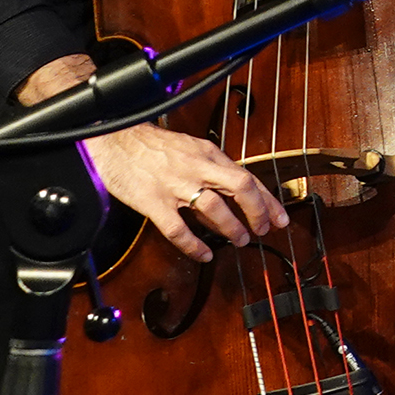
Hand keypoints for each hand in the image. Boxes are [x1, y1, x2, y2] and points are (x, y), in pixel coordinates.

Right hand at [14, 55, 288, 262]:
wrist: (114, 139)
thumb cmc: (152, 146)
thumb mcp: (190, 149)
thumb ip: (211, 169)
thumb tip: (234, 193)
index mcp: (208, 154)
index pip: (248, 176)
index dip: (268, 199)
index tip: (280, 217)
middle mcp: (197, 167)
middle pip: (241, 186)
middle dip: (258, 210)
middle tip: (264, 230)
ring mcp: (175, 184)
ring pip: (214, 207)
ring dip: (231, 227)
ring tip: (240, 240)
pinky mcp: (153, 201)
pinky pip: (177, 228)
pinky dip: (194, 244)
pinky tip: (203, 254)